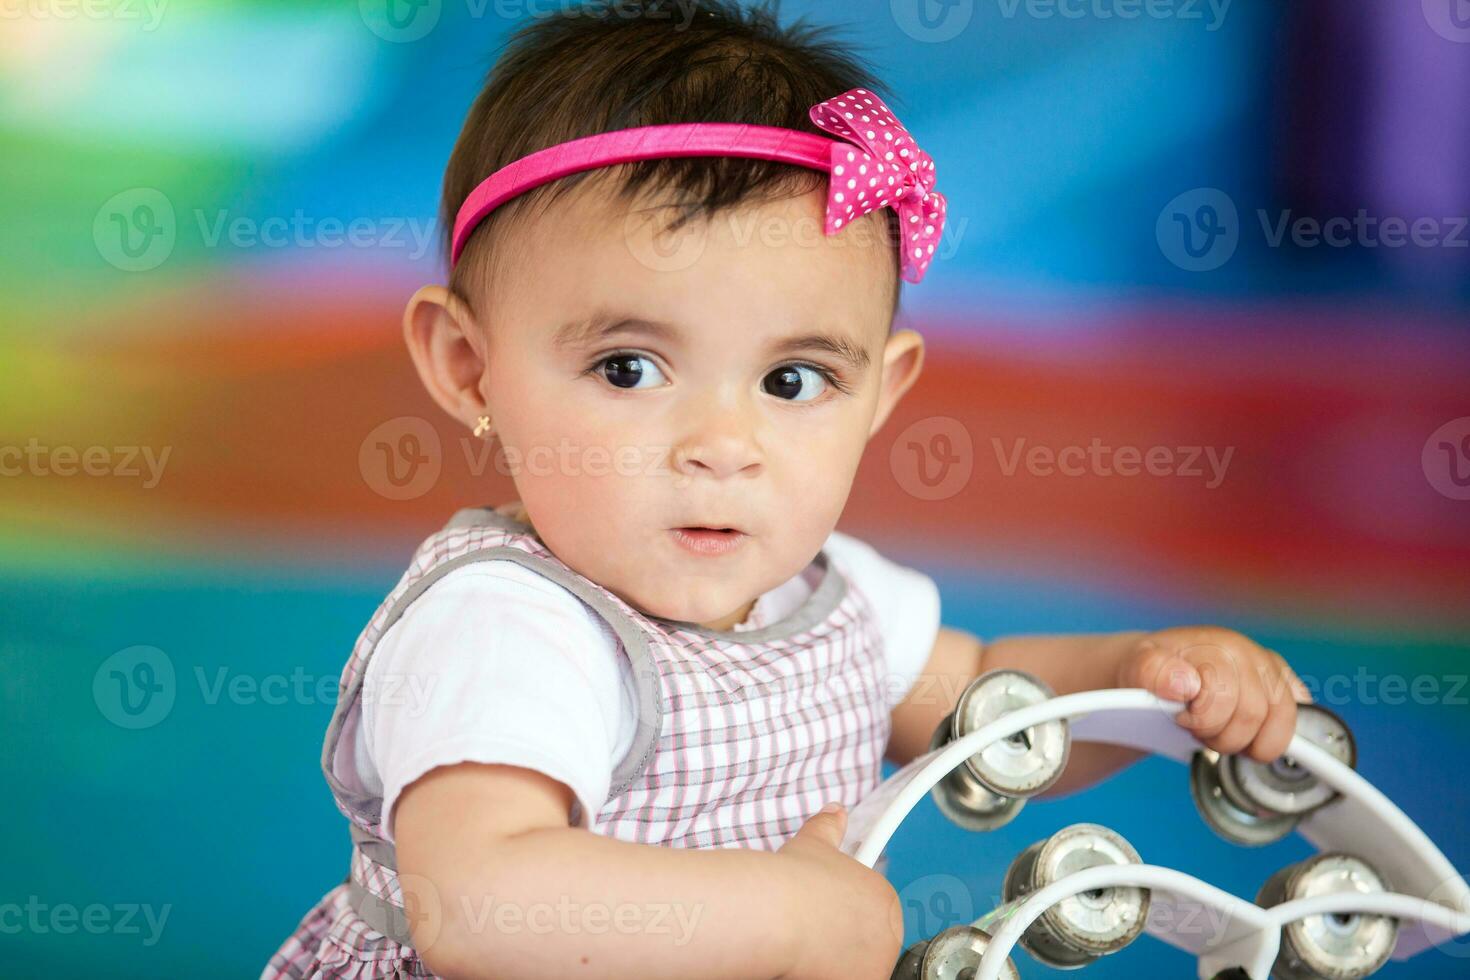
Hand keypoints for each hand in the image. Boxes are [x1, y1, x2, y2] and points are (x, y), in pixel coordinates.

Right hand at [775, 804, 904, 979]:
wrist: (777, 911)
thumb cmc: (796, 880)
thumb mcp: (814, 844)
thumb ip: (829, 827)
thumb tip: (834, 811)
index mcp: (884, 898)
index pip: (869, 913)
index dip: (843, 913)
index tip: (823, 914)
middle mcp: (889, 934)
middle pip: (864, 942)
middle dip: (840, 938)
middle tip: (811, 930)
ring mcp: (876, 965)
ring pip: (854, 965)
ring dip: (835, 960)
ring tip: (806, 945)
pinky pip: (845, 978)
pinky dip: (825, 972)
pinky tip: (805, 964)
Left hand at [1117, 626, 1312, 762]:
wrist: (1158, 667)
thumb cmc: (1150, 671)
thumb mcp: (1137, 668)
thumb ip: (1152, 672)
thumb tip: (1186, 684)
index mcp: (1217, 645)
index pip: (1224, 698)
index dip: (1201, 720)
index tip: (1182, 718)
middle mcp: (1250, 654)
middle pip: (1252, 715)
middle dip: (1221, 735)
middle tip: (1199, 730)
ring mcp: (1270, 670)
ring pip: (1277, 725)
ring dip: (1246, 740)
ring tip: (1220, 732)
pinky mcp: (1284, 686)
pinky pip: (1296, 721)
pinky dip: (1271, 738)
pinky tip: (1248, 736)